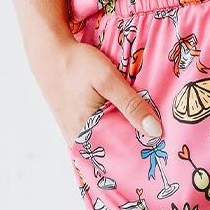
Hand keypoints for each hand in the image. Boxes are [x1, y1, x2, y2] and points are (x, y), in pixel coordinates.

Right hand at [35, 37, 164, 146]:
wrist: (49, 51)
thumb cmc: (77, 64)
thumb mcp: (108, 79)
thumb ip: (131, 105)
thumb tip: (155, 131)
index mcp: (85, 134)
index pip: (118, 158)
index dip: (139, 156)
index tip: (160, 155)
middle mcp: (77, 139)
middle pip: (110, 153)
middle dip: (132, 150)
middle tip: (157, 148)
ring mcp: (72, 132)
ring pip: (102, 144)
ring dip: (120, 141)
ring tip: (144, 138)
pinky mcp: (71, 123)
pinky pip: (93, 136)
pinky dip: (108, 132)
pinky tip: (121, 125)